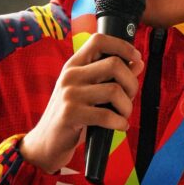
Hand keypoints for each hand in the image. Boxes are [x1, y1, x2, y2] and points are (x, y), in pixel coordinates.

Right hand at [19, 33, 142, 174]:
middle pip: (114, 64)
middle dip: (131, 83)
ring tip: (123, 115)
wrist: (46, 143)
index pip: (99, 40)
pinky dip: (120, 122)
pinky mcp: (71, 114)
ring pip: (114, 90)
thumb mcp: (90, 93)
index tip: (136, 57)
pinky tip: (120, 126)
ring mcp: (70, 94)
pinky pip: (107, 115)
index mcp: (74, 66)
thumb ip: (111, 78)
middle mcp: (70, 75)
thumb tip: (137, 63)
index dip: (122, 45)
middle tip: (130, 97)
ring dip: (127, 106)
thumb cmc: (72, 117)